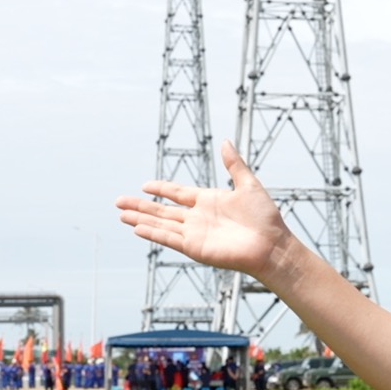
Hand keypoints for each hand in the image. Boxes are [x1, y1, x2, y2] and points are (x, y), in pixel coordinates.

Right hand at [117, 141, 295, 281]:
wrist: (271, 245)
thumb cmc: (264, 217)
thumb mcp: (248, 184)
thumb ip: (233, 164)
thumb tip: (226, 141)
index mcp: (208, 201)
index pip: (177, 193)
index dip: (161, 189)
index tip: (145, 185)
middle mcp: (198, 217)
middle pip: (162, 210)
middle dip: (141, 205)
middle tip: (118, 201)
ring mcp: (194, 233)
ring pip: (160, 224)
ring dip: (140, 219)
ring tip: (121, 214)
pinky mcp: (195, 247)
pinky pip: (169, 238)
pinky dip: (153, 233)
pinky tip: (137, 228)